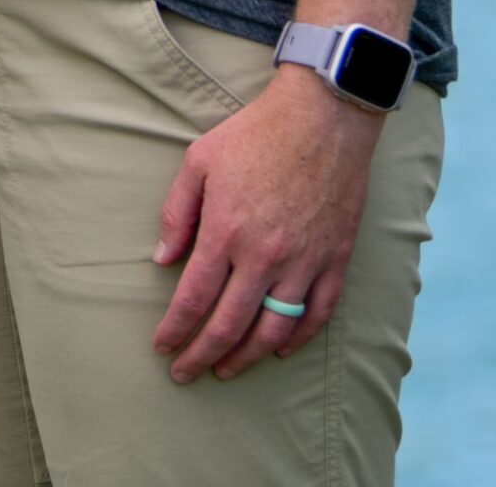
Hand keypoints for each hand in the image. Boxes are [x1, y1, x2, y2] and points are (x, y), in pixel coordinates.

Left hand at [152, 64, 384, 381]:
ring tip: (226, 370)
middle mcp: (265, 256)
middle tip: (185, 374)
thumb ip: (177, 212)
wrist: (321, 120)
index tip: (161, 348)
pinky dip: (297, 339)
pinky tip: (279, 350)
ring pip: (273, 330)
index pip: (194, 297)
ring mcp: (304, 262)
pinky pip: (317, 315)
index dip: (176, 328)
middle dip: (203, 355)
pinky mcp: (334, 261)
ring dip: (247, 357)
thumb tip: (162, 260)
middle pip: (230, 324)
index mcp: (226, 230)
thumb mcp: (198, 160)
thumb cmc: (253, 135)